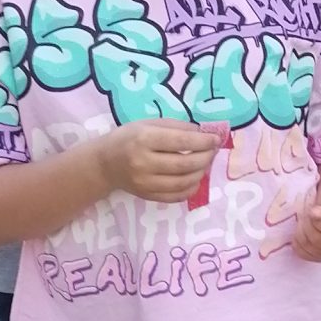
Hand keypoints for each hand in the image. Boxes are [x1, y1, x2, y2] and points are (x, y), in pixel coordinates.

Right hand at [98, 122, 220, 203]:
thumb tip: (203, 133)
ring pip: (183, 182)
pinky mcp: (147, 195)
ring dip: (201, 173)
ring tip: (205, 163)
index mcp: (144, 139)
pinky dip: (190, 188)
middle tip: (213, 151)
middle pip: (185, 164)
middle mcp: (143, 163)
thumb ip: (176, 127)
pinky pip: (175, 196)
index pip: (181, 142)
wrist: (104, 163)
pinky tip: (195, 178)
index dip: (204, 141)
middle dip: (206, 157)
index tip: (216, 139)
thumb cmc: (128, 138)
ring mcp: (145, 183)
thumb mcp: (148, 124)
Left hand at [292, 192, 320, 263]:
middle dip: (306, 225)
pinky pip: (306, 255)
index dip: (315, 218)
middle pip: (318, 240)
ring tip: (305, 222)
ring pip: (310, 248)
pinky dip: (299, 244)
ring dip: (301, 233)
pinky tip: (302, 232)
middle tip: (306, 214)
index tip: (313, 209)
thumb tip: (316, 214)